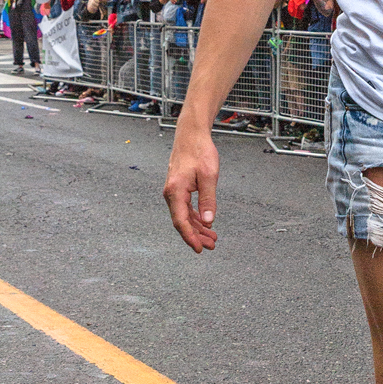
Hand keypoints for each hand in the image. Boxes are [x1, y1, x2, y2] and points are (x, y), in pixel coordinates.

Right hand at [163, 127, 219, 252]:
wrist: (191, 135)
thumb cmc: (199, 151)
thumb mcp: (209, 176)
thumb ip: (208, 200)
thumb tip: (209, 221)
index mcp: (175, 191)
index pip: (180, 221)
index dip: (190, 237)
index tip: (199, 249)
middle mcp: (171, 193)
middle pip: (182, 221)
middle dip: (196, 236)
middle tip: (211, 245)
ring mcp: (174, 191)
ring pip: (184, 216)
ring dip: (197, 228)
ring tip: (212, 238)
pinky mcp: (179, 188)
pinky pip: (185, 208)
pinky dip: (195, 217)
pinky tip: (205, 223)